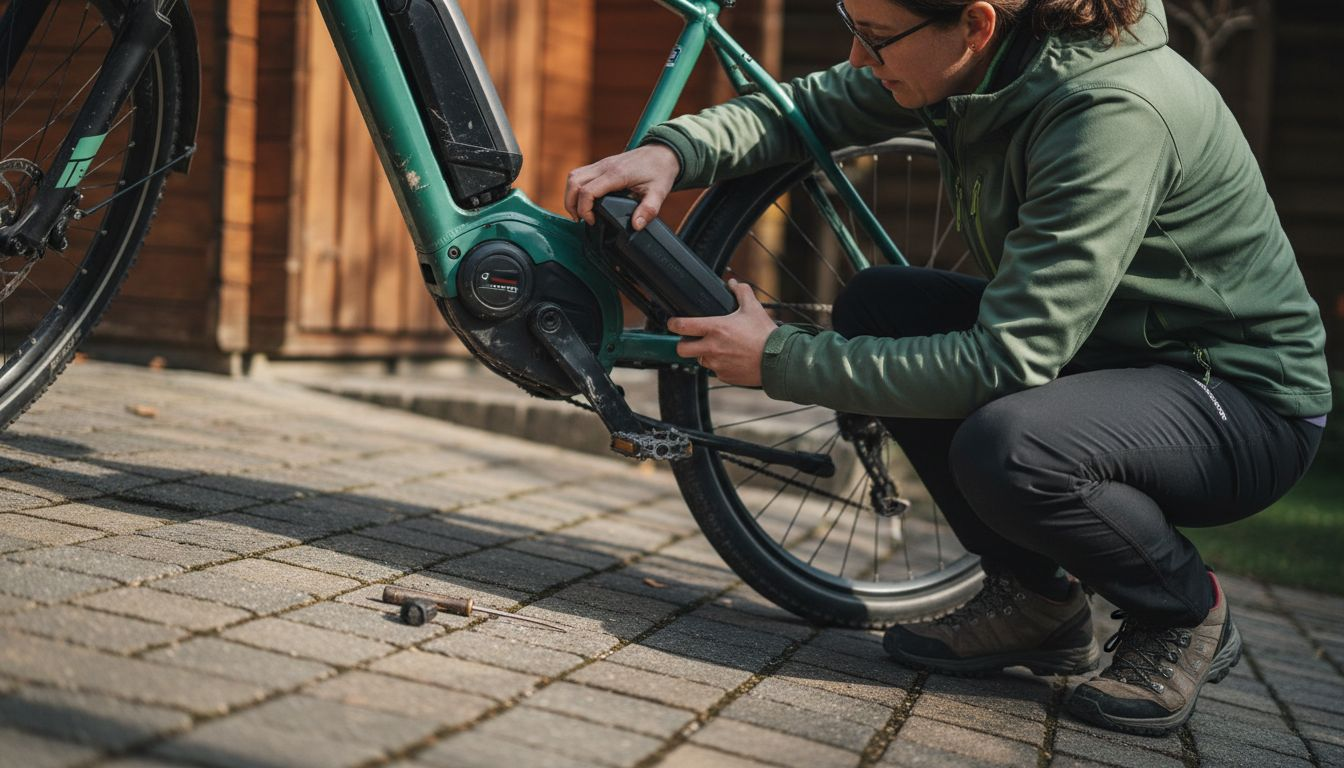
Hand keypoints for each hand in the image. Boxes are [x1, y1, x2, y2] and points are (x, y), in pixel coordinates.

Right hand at [564, 144, 679, 230]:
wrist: (662, 152)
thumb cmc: (660, 171)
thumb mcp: (659, 193)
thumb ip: (648, 210)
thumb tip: (636, 225)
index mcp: (617, 174)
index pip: (588, 191)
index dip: (585, 210)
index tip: (593, 221)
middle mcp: (605, 166)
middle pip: (574, 182)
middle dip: (571, 204)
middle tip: (580, 219)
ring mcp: (601, 164)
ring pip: (573, 176)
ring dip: (570, 195)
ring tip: (579, 212)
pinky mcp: (601, 165)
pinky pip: (580, 174)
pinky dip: (576, 188)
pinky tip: (584, 200)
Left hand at [668, 280, 776, 386]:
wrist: (778, 360)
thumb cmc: (765, 334)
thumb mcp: (753, 308)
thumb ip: (741, 292)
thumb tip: (733, 283)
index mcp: (715, 328)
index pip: (682, 326)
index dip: (673, 323)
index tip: (673, 323)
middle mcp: (712, 347)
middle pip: (681, 349)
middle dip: (683, 343)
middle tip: (692, 339)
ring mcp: (716, 364)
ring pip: (699, 360)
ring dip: (704, 354)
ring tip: (721, 348)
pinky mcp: (723, 376)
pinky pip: (714, 371)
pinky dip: (719, 365)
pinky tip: (732, 359)